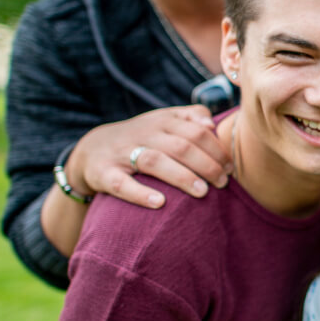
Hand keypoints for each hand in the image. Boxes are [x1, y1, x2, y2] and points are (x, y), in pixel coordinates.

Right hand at [70, 105, 231, 208]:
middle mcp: (143, 134)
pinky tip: (160, 203)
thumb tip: (212, 124)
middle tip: (222, 182)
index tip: (230, 167)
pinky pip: (121, 184)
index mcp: (161, 121)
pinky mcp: (103, 173)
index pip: (195, 131)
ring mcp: (122, 154)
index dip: (216, 149)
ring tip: (203, 192)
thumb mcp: (163, 121)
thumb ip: (190, 117)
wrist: (89, 150)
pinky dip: (141, 194)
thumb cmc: (140, 138)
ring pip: (155, 161)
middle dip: (206, 164)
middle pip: (181, 146)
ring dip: (182, 176)